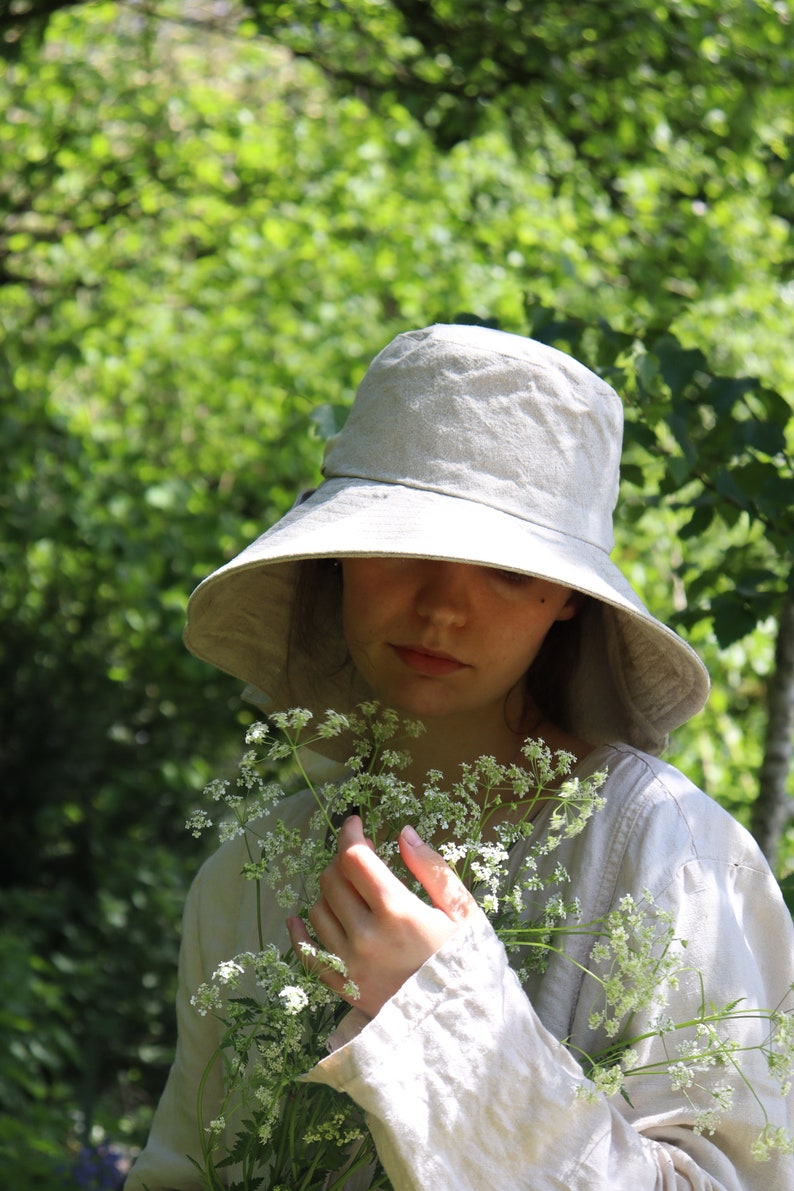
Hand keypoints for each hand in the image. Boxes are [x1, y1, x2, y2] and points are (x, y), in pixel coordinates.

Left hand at [287, 815, 476, 1017]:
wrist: (464, 1026)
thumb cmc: (468, 962)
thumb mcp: (463, 911)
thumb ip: (432, 868)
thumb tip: (404, 832)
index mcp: (397, 912)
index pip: (354, 858)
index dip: (350, 832)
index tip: (356, 822)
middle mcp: (367, 936)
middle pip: (333, 880)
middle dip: (343, 859)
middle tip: (362, 856)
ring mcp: (351, 964)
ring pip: (318, 910)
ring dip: (330, 891)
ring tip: (352, 890)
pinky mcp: (344, 988)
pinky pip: (307, 955)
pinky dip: (299, 933)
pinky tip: (299, 918)